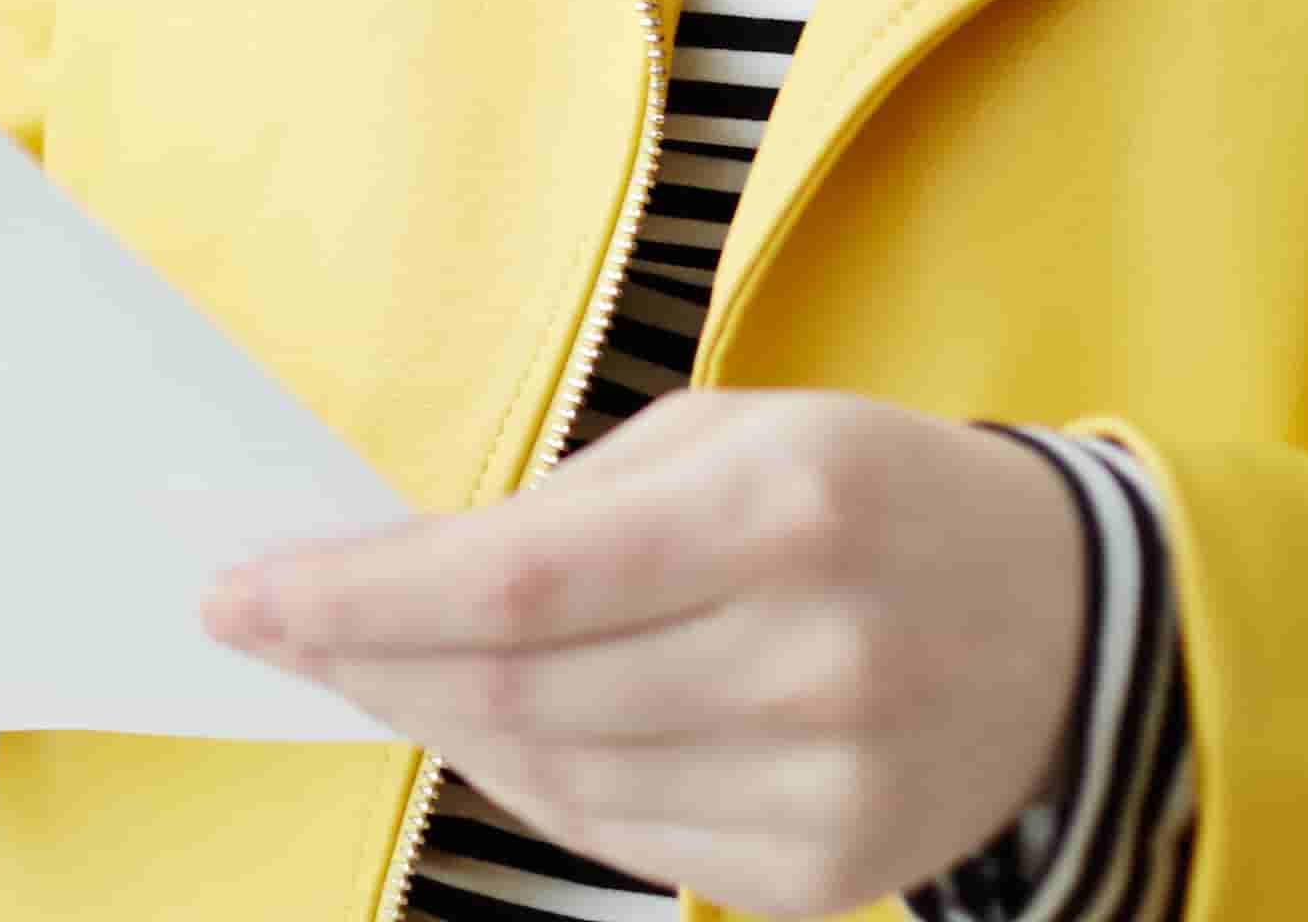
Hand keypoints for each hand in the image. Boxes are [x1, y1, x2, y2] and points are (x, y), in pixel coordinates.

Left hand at [201, 390, 1087, 918]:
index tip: (239, 595)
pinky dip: (535, 783)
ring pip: (555, 776)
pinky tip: (497, 727)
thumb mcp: (723, 435)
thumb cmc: (858, 496)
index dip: (355, 599)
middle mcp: (814, 656)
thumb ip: (557, 507)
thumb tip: (382, 578)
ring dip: (435, 721)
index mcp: (780, 511)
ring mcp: (832, 783)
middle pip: (517, 693)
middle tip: (275, 626)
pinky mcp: (832, 871)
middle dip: (365, 660)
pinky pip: (625, 838)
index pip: (513, 584)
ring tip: (377, 666)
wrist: (1068, 619)